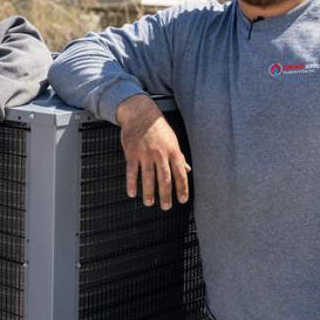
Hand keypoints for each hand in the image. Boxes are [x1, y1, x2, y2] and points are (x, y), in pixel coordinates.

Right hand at [115, 95, 189, 210]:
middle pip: (164, 179)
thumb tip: (187, 170)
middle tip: (165, 207)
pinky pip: (131, 172)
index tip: (182, 200)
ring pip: (148, 178)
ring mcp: (145, 154)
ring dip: (149, 193)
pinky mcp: (131, 153)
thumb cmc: (158, 127)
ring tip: (149, 203)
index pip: (180, 174)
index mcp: (173, 151)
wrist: (140, 112)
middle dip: (166, 195)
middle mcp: (160, 154)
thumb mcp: (173, 140)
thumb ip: (179, 156)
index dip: (182, 188)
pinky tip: (132, 193)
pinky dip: (131, 184)